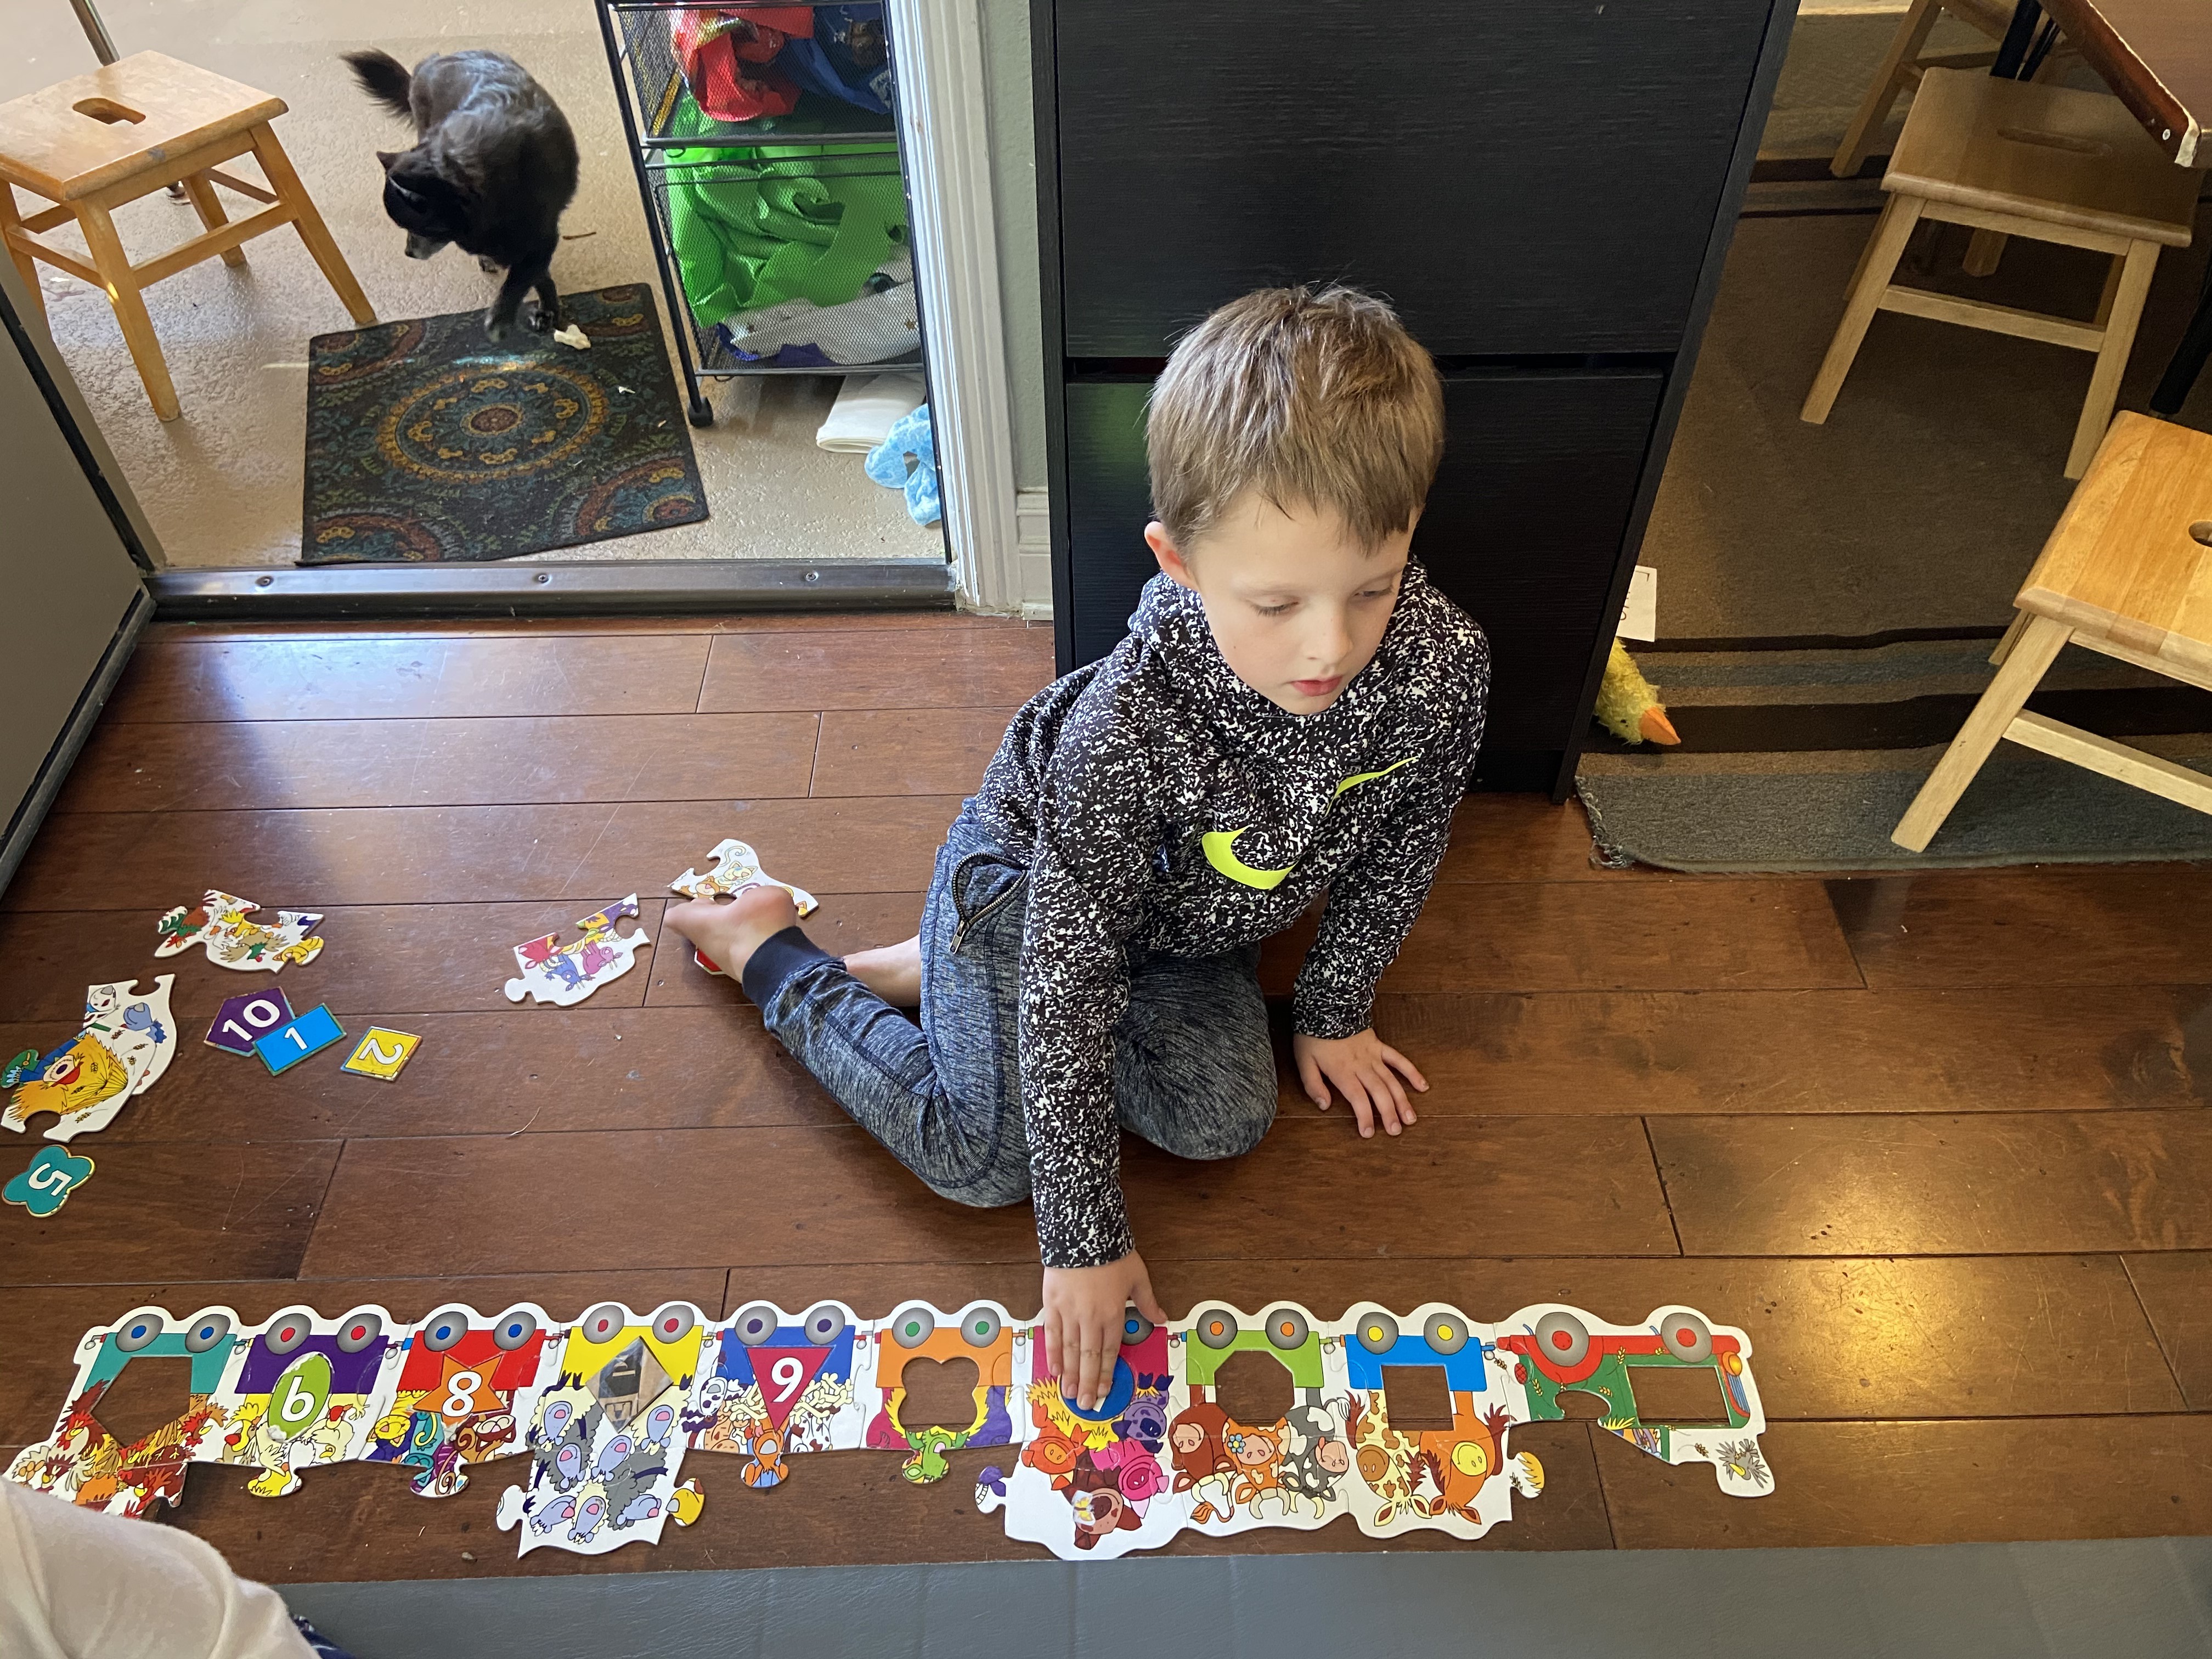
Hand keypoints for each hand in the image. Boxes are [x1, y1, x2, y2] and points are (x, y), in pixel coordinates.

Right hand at [1042, 1252, 1166, 1411]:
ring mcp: (1069, 1312)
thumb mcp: (1137, 1275)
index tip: (1104, 1392)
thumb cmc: (1112, 1253)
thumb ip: (1148, 1301)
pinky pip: (1051, 1333)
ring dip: (1069, 1374)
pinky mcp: (1051, 1303)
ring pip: (1069, 1350)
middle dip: (1087, 1383)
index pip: (1109, 1351)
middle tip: (1084, 1404)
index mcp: (1113, 1313)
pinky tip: (1053, 1368)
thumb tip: (1163, 1318)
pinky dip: (1052, 1352)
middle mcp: (1090, 1318)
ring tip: (1068, 1393)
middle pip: (1088, 1357)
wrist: (1083, 1232)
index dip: (1105, 1374)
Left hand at [1294, 1028, 1426, 1137]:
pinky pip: (1398, 1059)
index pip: (1358, 1099)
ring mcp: (1373, 1055)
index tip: (1369, 1133)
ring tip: (1410, 1119)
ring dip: (1402, 1100)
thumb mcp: (1304, 1061)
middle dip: (1388, 1113)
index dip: (1364, 1117)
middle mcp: (1361, 1065)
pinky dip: (1412, 1072)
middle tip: (1396, 1131)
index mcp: (1342, 1071)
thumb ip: (1313, 1085)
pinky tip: (1422, 1086)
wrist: (1326, 1006)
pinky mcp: (1379, 1046)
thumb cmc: (1313, 1036)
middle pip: (1379, 1092)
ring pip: (1391, 1080)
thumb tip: (1324, 1106)